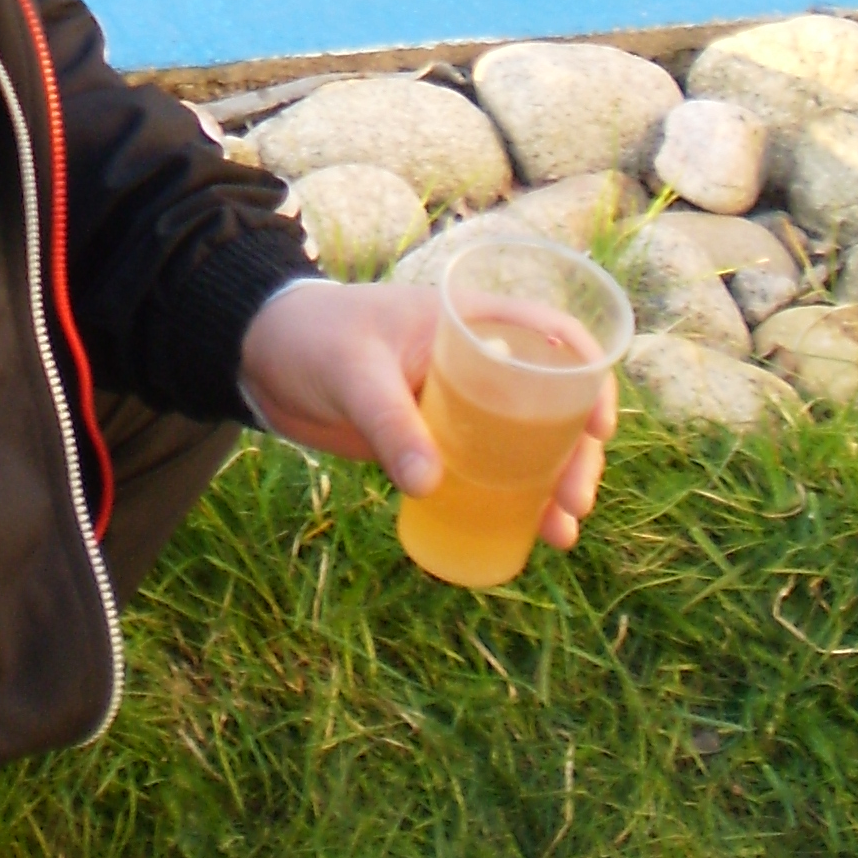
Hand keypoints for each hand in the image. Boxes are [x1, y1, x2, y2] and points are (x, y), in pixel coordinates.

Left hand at [237, 278, 613, 550]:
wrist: (258, 358)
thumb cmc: (310, 338)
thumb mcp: (353, 375)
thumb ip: (390, 424)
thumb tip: (431, 486)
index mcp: (467, 322)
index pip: (551, 337)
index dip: (587, 377)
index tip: (599, 427)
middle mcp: (475, 363)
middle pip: (549, 405)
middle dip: (574, 453)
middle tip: (574, 500)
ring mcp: (456, 405)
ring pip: (525, 445)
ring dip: (551, 484)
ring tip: (561, 532)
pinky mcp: (432, 441)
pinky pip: (485, 471)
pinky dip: (510, 500)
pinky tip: (527, 535)